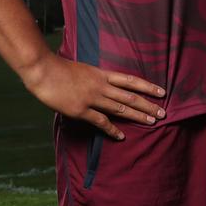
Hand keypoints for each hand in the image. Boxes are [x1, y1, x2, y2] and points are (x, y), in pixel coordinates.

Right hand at [21, 54, 165, 139]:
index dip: (148, 86)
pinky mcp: (81, 110)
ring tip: (152, 122)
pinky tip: (121, 136)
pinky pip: (101, 121)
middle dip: (148, 105)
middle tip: (163, 113)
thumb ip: (94, 78)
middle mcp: (101, 85)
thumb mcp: (82, 69)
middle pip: (130, 96)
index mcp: (102, 74)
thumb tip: (102, 85)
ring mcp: (92, 97)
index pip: (131, 80)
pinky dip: (112, 129)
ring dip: (137, 116)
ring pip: (120, 108)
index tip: (162, 92)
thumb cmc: (58, 69)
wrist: (43, 70)